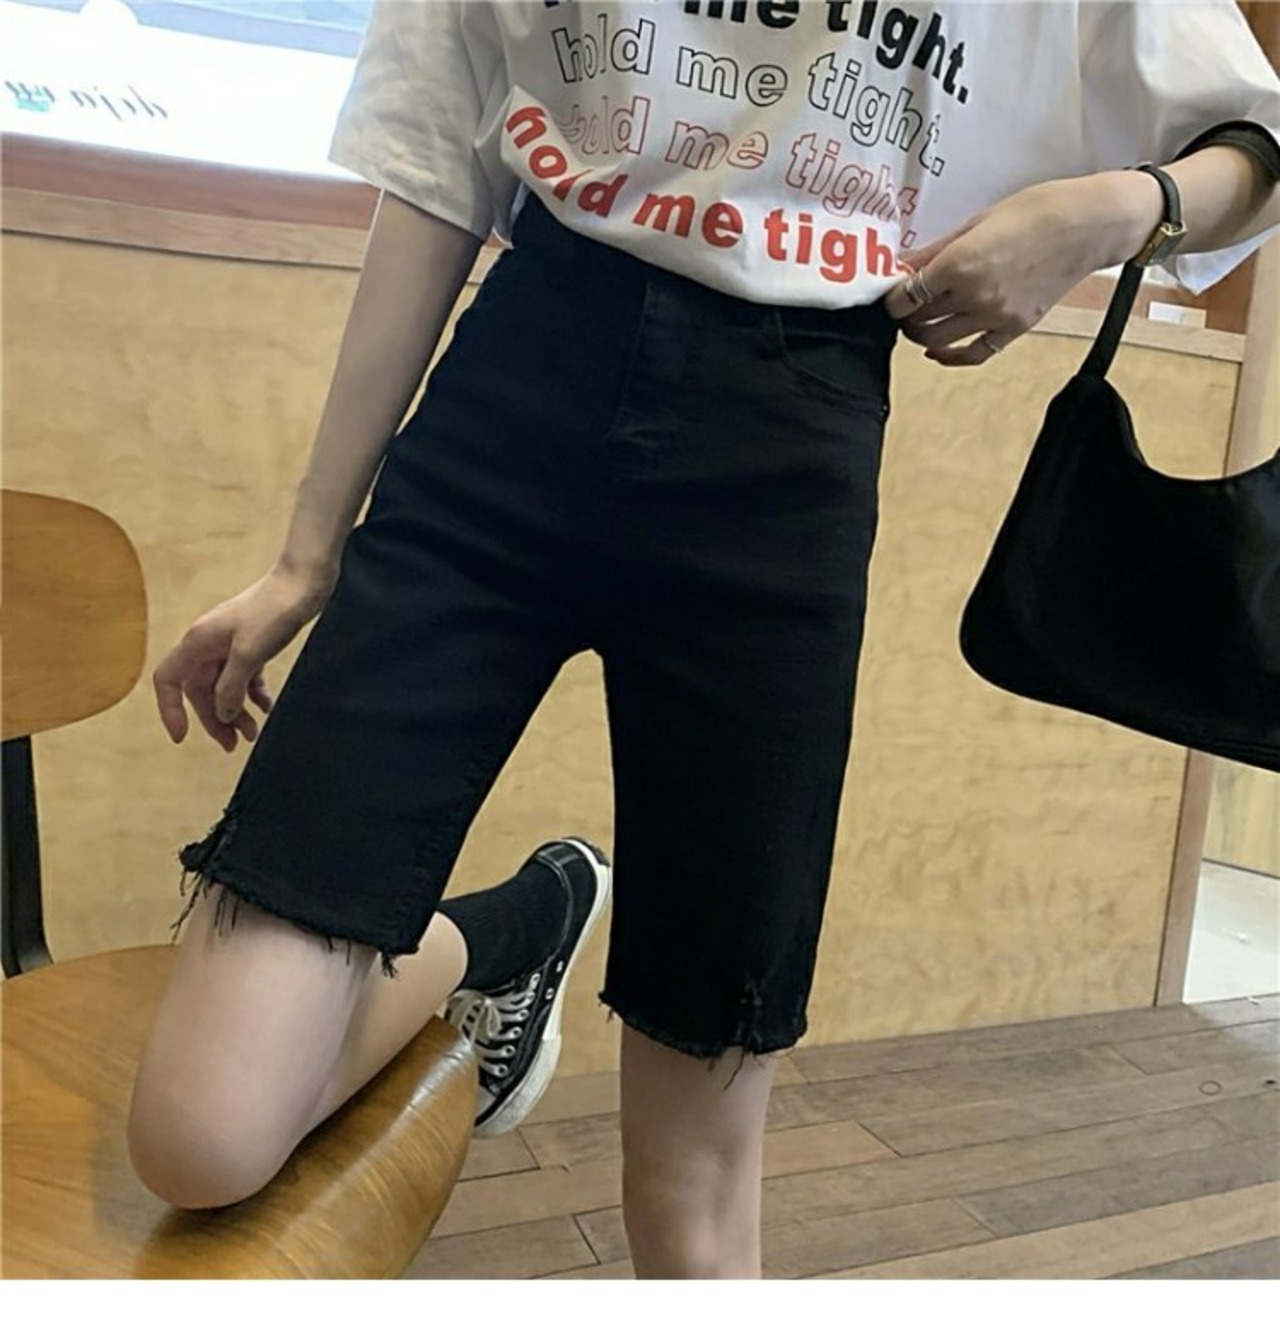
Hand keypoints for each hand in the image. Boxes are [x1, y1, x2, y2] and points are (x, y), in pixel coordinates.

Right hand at [153, 566, 331, 751]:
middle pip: (200, 690)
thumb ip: (230, 687)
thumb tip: (220, 713)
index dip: (170, 710)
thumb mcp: (249, 654)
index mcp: (198, 643)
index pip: (169, 681)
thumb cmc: (273, 610)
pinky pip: (244, 676)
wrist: (303, 583)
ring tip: (252, 734)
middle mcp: (209, 644)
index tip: (183, 737)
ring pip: (224, 686)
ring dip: (235, 711)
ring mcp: (230, 644)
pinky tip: (266, 707)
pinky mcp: (252, 644)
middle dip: (214, 718)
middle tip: (233, 744)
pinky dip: (253, 694)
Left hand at [885, 171, 1160, 366]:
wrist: (1088, 225)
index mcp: (960, 263)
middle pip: (919, 319)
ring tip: (920, 321)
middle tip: (905, 303)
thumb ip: (936, 250)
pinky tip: (938, 351)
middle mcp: (974, 295)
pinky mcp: (1013, 329)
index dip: (893, 297)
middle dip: (905, 313)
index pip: (906, 296)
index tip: (893, 291)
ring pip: (938, 341)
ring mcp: (994, 316)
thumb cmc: (1036, 212)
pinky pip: (973, 355)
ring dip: (922, 334)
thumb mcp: (976, 222)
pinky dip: (950, 357)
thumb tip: (903, 265)